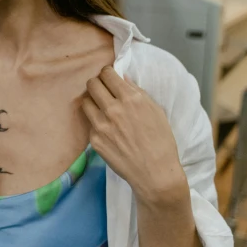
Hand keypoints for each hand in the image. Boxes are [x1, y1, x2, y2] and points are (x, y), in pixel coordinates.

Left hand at [82, 67, 186, 203]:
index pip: (107, 74)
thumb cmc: (161, 141)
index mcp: (131, 99)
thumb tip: (122, 78)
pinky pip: (89, 123)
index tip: (108, 77)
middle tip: (102, 90)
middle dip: (97, 84)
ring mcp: (101, 125)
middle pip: (92, 84)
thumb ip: (138, 92)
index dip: (107, 73)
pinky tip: (107, 128)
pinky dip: (96, 122)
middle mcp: (113, 109)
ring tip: (102, 108)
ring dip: (93, 102)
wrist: (155, 173)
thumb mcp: (156, 111)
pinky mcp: (94, 139)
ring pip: (85, 101)